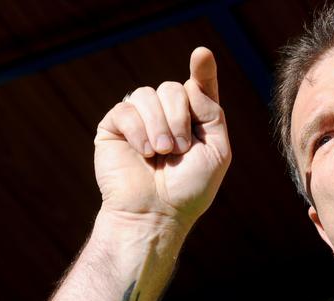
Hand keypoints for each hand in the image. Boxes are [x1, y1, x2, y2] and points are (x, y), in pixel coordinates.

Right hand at [94, 47, 230, 226]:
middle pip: (174, 87)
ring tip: (162, 153)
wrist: (156, 213)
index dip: (202, 69)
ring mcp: (140, 119)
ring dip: (160, 126)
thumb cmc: (190, 188)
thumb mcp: (217, 152)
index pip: (199, 87)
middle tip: (180, 149)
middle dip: (179, 118)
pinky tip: (143, 153)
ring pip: (148, 94)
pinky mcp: (115, 126)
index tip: (201, 54)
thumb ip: (213, 114)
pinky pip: (126, 109)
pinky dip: (138, 131)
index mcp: (194, 119)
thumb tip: (192, 82)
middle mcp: (167, 114)